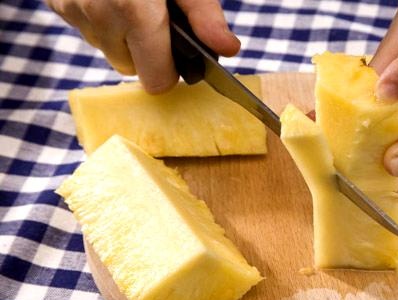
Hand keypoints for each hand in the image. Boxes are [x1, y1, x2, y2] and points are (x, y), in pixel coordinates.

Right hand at [46, 0, 239, 93]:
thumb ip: (205, 16)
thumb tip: (227, 49)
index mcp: (135, 12)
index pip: (155, 80)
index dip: (170, 72)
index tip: (176, 56)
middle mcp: (99, 16)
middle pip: (130, 68)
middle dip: (145, 52)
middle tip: (155, 20)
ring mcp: (73, 10)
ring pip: (106, 51)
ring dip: (121, 37)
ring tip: (132, 3)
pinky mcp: (58, 4)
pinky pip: (85, 30)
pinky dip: (99, 21)